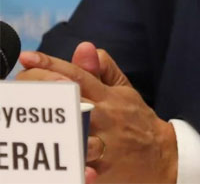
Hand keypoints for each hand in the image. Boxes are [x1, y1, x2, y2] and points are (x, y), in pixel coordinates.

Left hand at [16, 43, 177, 183]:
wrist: (162, 156)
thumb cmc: (135, 121)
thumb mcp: (124, 92)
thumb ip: (103, 70)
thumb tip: (84, 47)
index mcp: (109, 96)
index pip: (77, 75)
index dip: (51, 65)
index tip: (28, 57)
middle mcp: (105, 116)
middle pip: (71, 99)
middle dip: (45, 90)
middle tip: (22, 83)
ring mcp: (105, 142)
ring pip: (77, 131)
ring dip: (56, 125)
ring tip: (33, 120)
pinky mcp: (103, 168)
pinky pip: (84, 165)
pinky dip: (73, 163)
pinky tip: (58, 157)